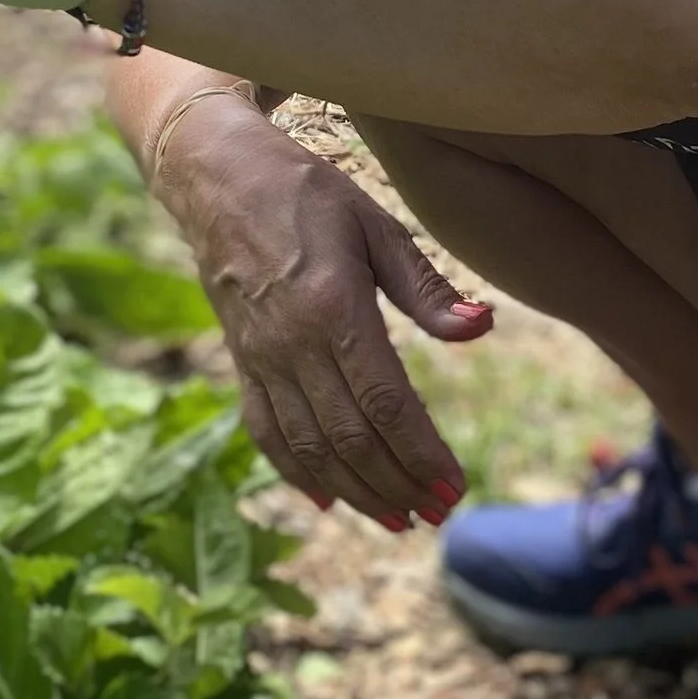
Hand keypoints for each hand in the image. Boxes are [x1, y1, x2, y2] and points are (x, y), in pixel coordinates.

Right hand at [156, 95, 491, 526]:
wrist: (216, 179)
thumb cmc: (306, 194)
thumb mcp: (375, 224)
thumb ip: (425, 286)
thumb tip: (481, 327)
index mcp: (333, 308)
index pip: (385, 401)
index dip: (421, 452)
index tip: (454, 484)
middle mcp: (292, 344)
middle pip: (349, 436)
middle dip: (398, 483)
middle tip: (439, 512)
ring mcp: (261, 359)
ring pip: (309, 446)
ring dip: (356, 490)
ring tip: (398, 519)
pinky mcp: (242, 363)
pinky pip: (267, 431)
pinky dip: (296, 472)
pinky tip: (328, 499)